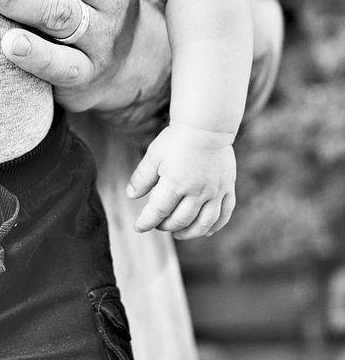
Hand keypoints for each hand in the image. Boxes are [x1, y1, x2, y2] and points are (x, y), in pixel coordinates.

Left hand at [127, 123, 236, 238]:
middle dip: (166, 226)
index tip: (138, 227)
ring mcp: (214, 191)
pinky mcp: (227, 187)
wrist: (207, 125)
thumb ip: (142, 177)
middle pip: (180, 220)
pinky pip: (225, 213)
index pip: (158, 212)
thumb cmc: (177, 138)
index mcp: (175, 184)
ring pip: (204, 223)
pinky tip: (206, 231)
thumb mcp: (154, 155)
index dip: (146, 222)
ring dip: (190, 233)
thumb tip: (131, 195)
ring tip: (179, 234)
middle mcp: (197, 192)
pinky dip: (216, 226)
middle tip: (158, 225)